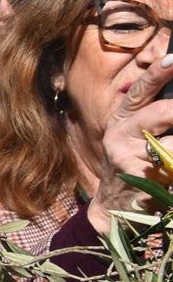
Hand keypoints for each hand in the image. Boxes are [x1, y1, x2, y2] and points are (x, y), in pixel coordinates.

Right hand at [86, 53, 172, 231]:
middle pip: (161, 112)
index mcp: (121, 118)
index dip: (159, 73)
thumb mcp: (137, 138)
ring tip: (172, 153)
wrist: (115, 208)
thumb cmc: (136, 167)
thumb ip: (155, 118)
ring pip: (171, 142)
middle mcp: (119, 132)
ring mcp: (126, 154)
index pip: (141, 90)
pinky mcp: (137, 175)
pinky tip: (171, 171)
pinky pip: (171, 163)